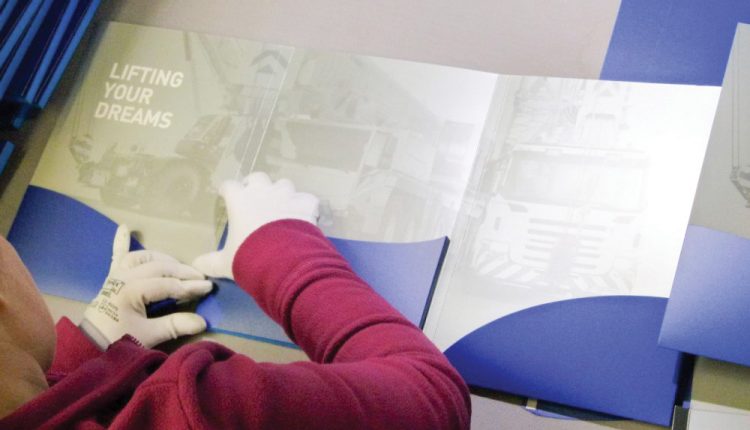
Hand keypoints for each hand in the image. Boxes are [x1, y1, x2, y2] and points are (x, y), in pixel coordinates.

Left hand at [80, 225, 212, 348]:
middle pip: (159, 267)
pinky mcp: (111, 277)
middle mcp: (123, 277)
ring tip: (178, 265)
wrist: (89, 347)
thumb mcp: (148, 336)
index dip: (190, 286)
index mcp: (131, 291)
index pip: (168, 284)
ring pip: (142, 257)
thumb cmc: (118, 341)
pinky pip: (117, 255)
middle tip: (200, 278)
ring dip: (162, 259)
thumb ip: (174, 325)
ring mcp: (116, 275)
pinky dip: (121, 241)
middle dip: (182, 272)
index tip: (208, 287)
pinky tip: (124, 227)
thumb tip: (201, 321)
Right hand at [192, 172, 318, 279]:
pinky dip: (306, 206)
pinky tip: (306, 216)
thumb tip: (196, 265)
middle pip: (258, 177)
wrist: (282, 260)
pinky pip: (308, 200)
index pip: (229, 186)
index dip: (228, 190)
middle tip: (256, 197)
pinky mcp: (306, 204)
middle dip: (257, 185)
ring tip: (283, 207)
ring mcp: (286, 196)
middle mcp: (263, 192)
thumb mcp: (225, 262)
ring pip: (285, 184)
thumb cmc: (247, 256)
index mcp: (239, 200)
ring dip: (283, 193)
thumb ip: (210, 262)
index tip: (227, 196)